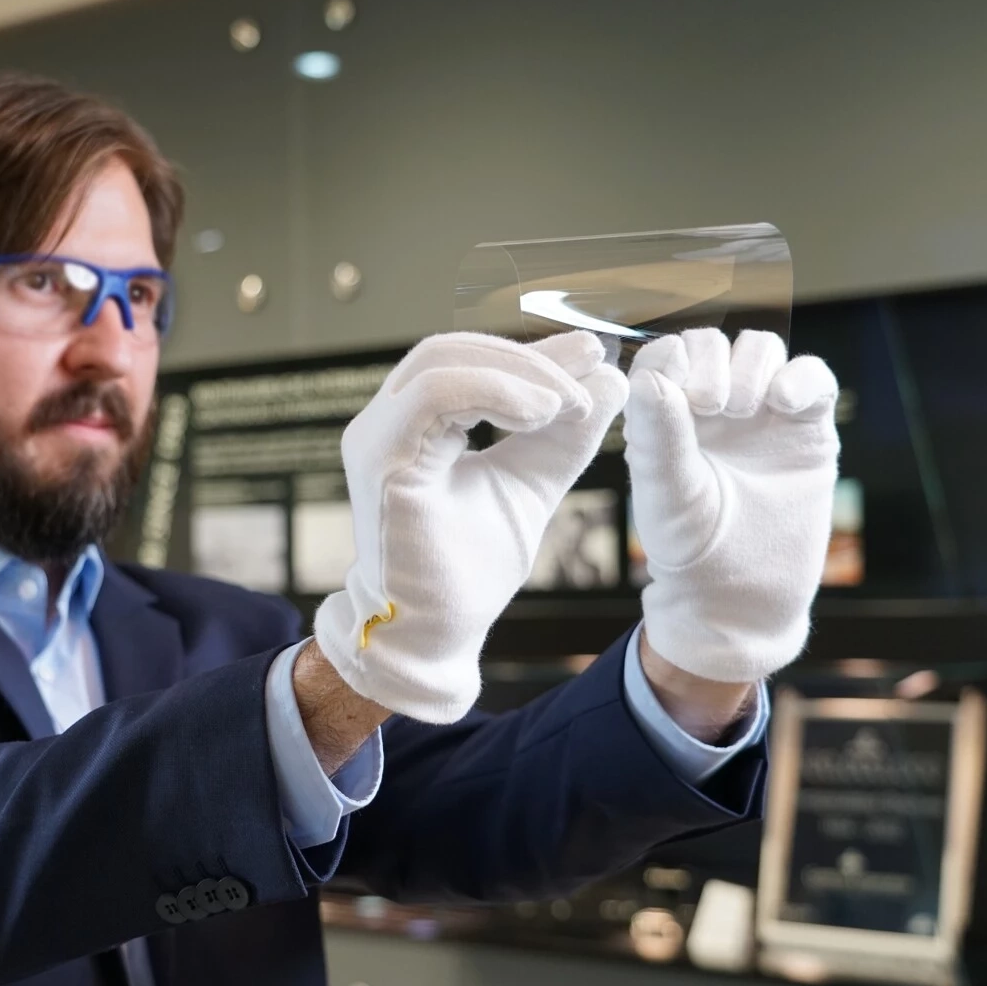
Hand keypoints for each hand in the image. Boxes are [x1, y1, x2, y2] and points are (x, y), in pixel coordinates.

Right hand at [314, 331, 626, 722]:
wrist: (436, 635)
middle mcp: (386, 424)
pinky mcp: (381, 460)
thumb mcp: (529, 486)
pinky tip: (541, 415)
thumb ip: (562, 437)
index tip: (594, 355)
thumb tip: (609, 378)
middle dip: (529, 359)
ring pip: (442, 362)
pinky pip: (434, 396)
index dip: (532, 354)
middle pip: (452, 350)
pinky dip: (495, 393)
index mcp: (413, 427)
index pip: (467, 361)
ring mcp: (377, 438)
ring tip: (568, 403)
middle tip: (589, 375)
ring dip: (518, 373)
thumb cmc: (468, 571)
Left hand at [624, 328, 839, 682]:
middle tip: (713, 407)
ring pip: (761, 349)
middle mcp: (709, 409)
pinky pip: (812, 376)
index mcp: (663, 416)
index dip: (670, 357)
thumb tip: (652, 375)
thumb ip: (658, 433)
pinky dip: (802, 377)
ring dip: (753, 366)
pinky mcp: (807, 427)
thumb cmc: (688, 548)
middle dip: (713, 360)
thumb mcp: (665, 490)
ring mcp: (760, 415)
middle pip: (713, 343)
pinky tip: (785, 404)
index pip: (664, 354)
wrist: (741, 596)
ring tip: (744, 411)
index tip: (673, 389)